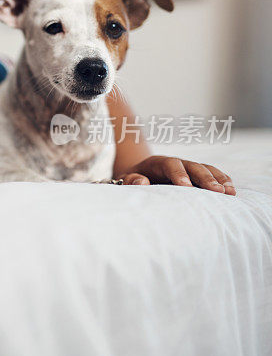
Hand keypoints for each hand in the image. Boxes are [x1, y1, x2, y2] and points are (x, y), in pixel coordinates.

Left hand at [116, 155, 235, 195]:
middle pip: (192, 166)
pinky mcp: (195, 176)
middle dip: (205, 178)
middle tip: (217, 192)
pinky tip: (231, 190)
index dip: (178, 174)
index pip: (170, 164)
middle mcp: (175, 163)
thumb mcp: (124, 180)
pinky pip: (211, 175)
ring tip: (229, 192)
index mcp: (157, 163)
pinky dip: (221, 181)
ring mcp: (187, 168)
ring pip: (205, 169)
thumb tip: (142, 182)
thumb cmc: (131, 181)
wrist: (137, 177)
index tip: (186, 187)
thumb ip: (130, 180)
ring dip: (218, 179)